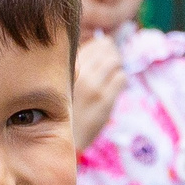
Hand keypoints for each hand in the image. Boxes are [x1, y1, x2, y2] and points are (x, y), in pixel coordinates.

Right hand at [73, 33, 126, 152]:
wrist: (64, 141)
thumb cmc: (64, 110)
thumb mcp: (63, 83)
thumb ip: (75, 64)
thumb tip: (96, 44)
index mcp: (66, 68)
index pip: (92, 43)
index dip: (100, 46)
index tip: (102, 52)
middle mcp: (79, 74)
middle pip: (105, 47)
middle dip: (110, 52)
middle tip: (109, 62)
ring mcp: (93, 87)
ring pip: (115, 60)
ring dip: (117, 65)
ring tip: (111, 73)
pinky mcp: (105, 101)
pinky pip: (121, 78)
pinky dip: (120, 79)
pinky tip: (114, 86)